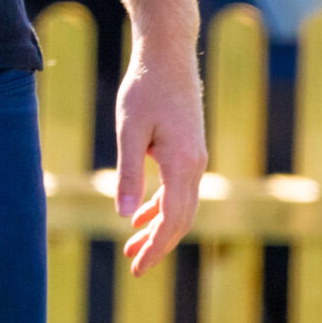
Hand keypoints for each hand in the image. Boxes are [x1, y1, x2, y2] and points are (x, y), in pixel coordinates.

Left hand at [113, 41, 206, 275]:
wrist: (168, 54)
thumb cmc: (145, 87)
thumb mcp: (129, 130)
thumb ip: (129, 173)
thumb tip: (125, 216)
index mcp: (183, 163)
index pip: (172, 219)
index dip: (155, 247)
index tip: (137, 268)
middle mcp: (196, 164)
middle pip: (181, 219)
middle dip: (158, 245)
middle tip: (134, 267)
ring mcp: (195, 157)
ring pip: (181, 206)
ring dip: (158, 228)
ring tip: (132, 247)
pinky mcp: (189, 148)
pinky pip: (179, 189)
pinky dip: (162, 206)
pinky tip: (142, 215)